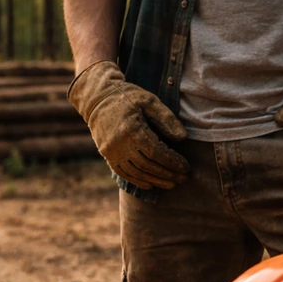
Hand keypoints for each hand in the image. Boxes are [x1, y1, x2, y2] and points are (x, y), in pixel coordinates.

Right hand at [68, 61, 189, 190]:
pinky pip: (123, 173)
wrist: (96, 98)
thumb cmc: (126, 96)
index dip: (173, 162)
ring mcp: (111, 151)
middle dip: (167, 174)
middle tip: (183, 179)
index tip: (186, 168)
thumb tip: (182, 138)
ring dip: (155, 180)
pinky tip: (149, 185)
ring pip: (136, 172)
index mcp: (132, 129)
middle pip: (148, 166)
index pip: (157, 152)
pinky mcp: (106, 155)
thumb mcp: (149, 101)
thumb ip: (166, 118)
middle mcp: (120, 144)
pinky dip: (137, 180)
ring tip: (171, 184)